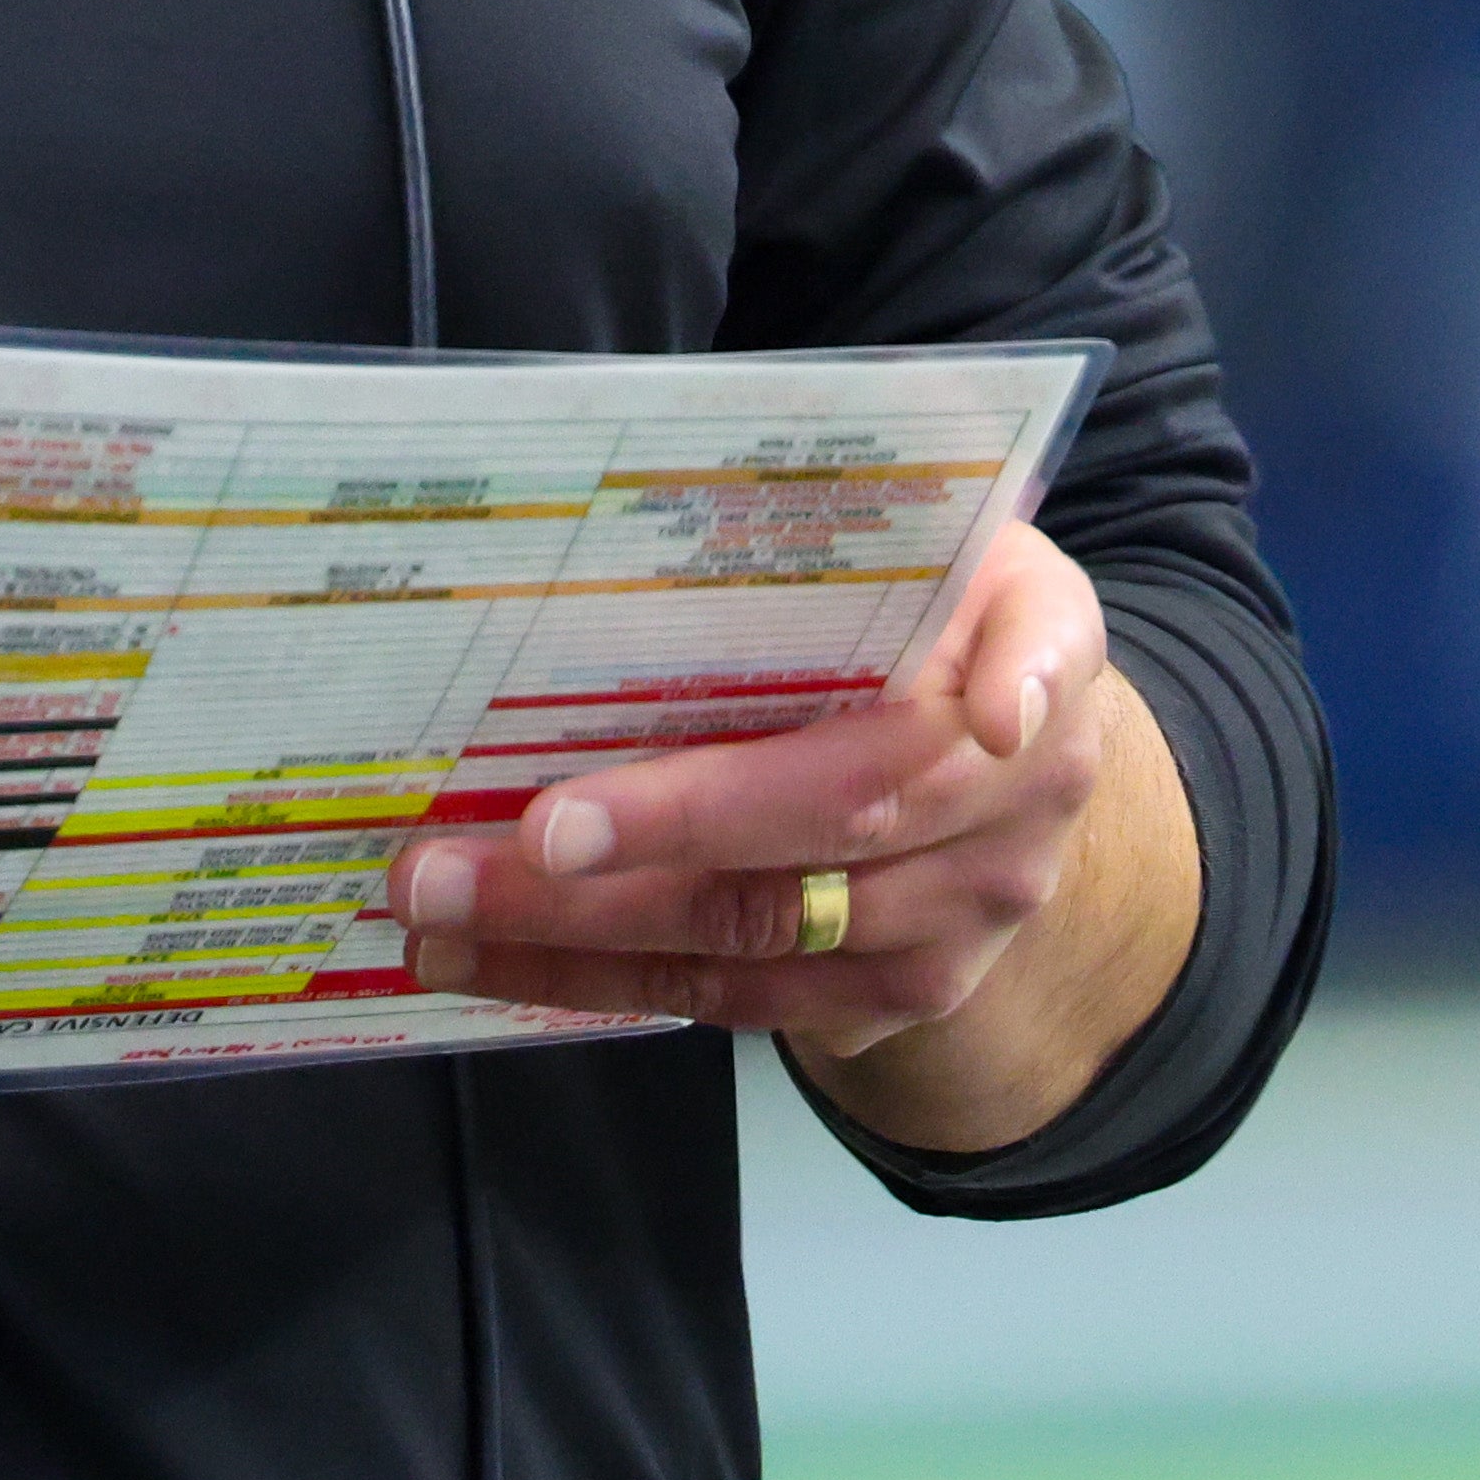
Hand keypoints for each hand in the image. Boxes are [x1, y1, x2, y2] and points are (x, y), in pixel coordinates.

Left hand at [381, 521, 1111, 1061]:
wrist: (1014, 744)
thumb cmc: (937, 604)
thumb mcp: (950, 533)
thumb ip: (886, 518)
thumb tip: (744, 474)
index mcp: (1039, 664)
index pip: (982, 685)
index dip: (969, 699)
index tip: (930, 728)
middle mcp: (1013, 811)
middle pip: (821, 831)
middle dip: (651, 836)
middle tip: (497, 838)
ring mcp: (961, 924)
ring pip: (759, 942)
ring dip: (584, 936)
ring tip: (440, 912)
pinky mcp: (896, 999)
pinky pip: (738, 1005)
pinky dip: (605, 984)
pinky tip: (493, 964)